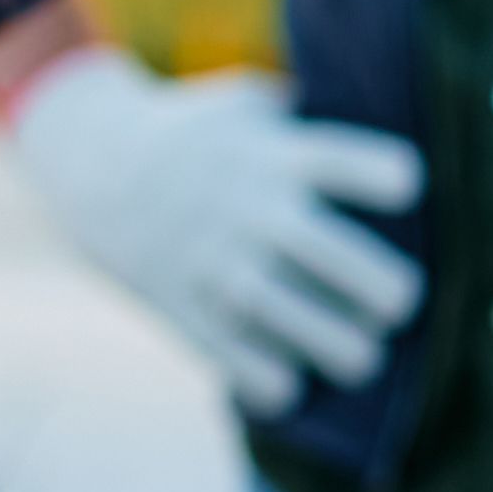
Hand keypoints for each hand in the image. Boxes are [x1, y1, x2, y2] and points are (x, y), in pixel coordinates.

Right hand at [2, 47, 427, 415]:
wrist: (92, 167)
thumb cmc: (195, 136)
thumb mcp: (250, 106)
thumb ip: (314, 123)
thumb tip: (387, 139)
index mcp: (279, 154)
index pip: (380, 173)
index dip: (400, 185)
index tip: (395, 193)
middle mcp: (256, 210)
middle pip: (364, 271)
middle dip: (396, 297)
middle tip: (388, 302)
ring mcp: (220, 267)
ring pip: (324, 338)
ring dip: (355, 354)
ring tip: (355, 351)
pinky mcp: (188, 312)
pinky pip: (257, 376)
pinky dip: (283, 385)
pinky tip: (286, 372)